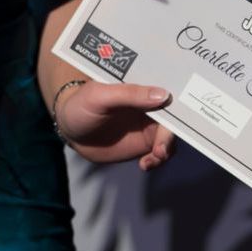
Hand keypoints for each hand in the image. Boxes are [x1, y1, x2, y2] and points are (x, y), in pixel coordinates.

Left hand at [54, 80, 176, 171]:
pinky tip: (144, 165)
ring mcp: (148, 125)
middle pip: (173, 117)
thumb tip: (163, 95)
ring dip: (166, 148)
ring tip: (154, 157)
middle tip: (161, 148)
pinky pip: (160, 152)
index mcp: (142, 86)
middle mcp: (149, 105)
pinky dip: (157, 160)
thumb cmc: (81, 104)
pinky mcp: (144, 144)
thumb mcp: (100, 95)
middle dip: (171, 133)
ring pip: (169, 137)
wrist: (71, 130)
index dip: (177, 103)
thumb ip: (129, 94)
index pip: (166, 91)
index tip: (180, 119)